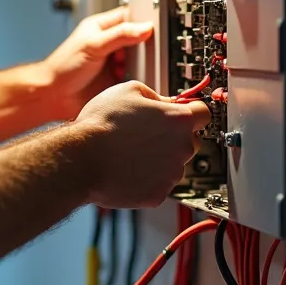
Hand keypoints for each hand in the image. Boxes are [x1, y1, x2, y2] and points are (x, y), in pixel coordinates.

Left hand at [42, 6, 153, 119]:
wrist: (55, 97)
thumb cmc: (64, 67)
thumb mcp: (94, 45)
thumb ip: (120, 35)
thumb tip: (144, 28)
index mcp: (100, 28)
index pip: (127, 17)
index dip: (141, 20)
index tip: (154, 26)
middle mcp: (108, 44)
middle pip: (135, 39)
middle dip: (143, 44)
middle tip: (149, 49)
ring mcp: (112, 63)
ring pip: (137, 59)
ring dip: (141, 63)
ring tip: (138, 65)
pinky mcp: (116, 80)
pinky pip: (134, 77)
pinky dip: (137, 78)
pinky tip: (136, 78)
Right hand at [73, 81, 208, 208]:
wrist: (81, 160)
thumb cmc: (101, 125)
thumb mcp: (128, 90)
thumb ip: (154, 94)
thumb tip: (162, 102)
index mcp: (178, 120)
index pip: (204, 112)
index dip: (191, 109)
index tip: (184, 112)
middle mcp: (181, 148)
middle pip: (189, 140)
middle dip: (172, 136)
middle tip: (146, 133)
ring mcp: (171, 174)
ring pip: (174, 164)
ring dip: (159, 158)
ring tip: (131, 151)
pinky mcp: (158, 194)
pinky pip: (159, 183)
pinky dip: (147, 178)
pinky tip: (129, 168)